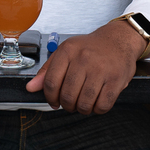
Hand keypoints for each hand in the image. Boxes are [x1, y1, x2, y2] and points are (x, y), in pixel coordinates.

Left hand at [24, 20, 141, 113]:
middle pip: (67, 96)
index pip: (51, 82)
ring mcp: (101, 70)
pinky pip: (102, 106)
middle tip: (71, 103)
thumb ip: (47, 70)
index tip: (54, 102)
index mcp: (68, 51)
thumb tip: (30, 88)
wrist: (119, 39)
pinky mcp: (116, 80)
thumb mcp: (66, 52)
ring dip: (82, 109)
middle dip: (67, 106)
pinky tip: (97, 102)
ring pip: (84, 104)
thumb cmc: (91, 48)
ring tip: (84, 103)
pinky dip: (97, 109)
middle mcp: (84, 59)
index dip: (50, 98)